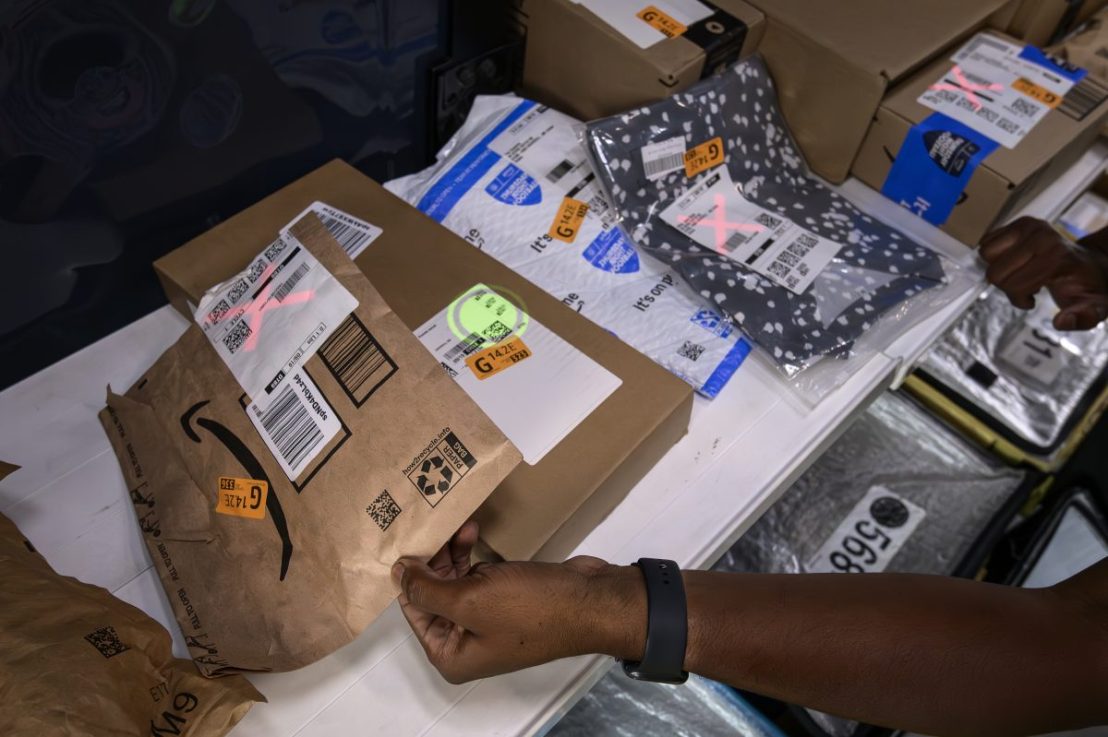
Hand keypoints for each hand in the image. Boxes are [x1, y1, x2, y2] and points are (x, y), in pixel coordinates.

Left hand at [392, 523, 644, 683]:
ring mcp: (488, 621)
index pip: (413, 609)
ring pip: (456, 580)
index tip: (409, 539)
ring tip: (461, 527)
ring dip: (454, 552)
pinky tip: (476, 533)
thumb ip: (426, 590)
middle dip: (434, 560)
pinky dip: (474, 555)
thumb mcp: (469, 600)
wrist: (590, 602)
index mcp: (451, 655)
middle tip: (436, 527)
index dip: (410, 575)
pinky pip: (478, 576)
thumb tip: (398, 574)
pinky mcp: (507, 601)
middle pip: (434, 594)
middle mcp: (466, 642)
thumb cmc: (531, 609)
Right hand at [980, 217, 1107, 330]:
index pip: (1012, 285)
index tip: (1033, 300)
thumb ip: (1083, 317)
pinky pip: (987, 242)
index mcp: (1055, 257)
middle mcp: (1040, 236)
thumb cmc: (1085, 287)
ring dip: (999, 268)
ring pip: (986, 254)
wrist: (1090, 263)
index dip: (1018, 299)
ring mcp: (1029, 225)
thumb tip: (1061, 320)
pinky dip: (995, 256)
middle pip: (994, 272)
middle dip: (1006, 285)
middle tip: (1025, 285)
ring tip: (1019, 272)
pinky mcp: (1020, 221)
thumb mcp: (1095, 307)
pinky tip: (1015, 261)